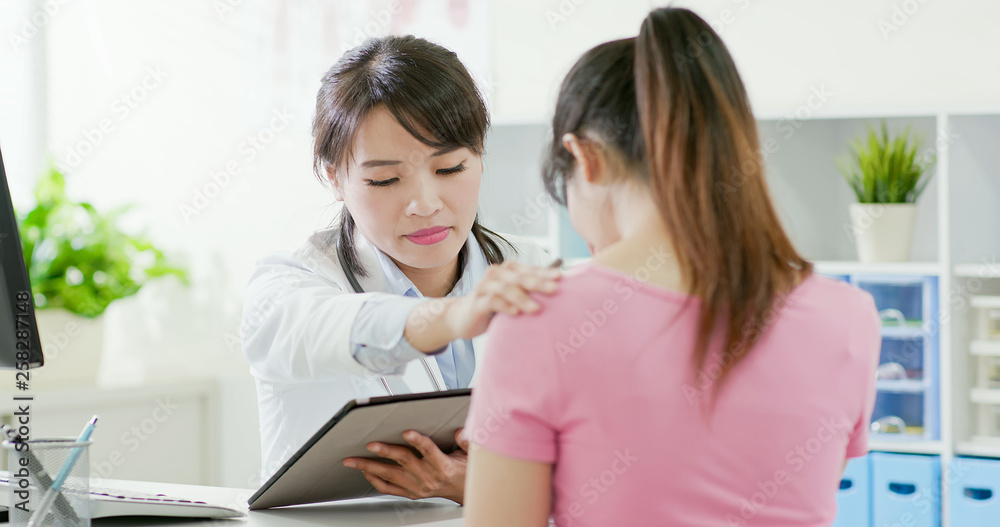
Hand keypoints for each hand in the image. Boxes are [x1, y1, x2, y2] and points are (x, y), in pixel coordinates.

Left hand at [342, 428, 470, 503]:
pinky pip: (388, 488)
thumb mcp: (473, 454)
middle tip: (370, 444)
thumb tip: (461, 430)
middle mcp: (428, 478)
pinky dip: (374, 480)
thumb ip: (468, 441)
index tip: (408, 432)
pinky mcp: (410, 493)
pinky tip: (364, 471)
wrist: (464, 491)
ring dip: (370, 467)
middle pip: (403, 462)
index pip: (429, 451)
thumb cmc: (465, 470)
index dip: (419, 441)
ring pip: (390, 475)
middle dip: (385, 452)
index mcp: (444, 466)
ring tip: (353, 460)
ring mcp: (417, 487)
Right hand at [446, 261, 560, 339]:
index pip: (529, 269)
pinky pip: (491, 302)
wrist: (462, 317)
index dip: (545, 272)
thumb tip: (557, 291)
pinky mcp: (476, 303)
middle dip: (538, 282)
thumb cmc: (493, 306)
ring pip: (506, 288)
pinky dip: (504, 307)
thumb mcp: (513, 297)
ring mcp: (484, 287)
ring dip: (522, 298)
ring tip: (536, 309)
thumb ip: (529, 292)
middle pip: (519, 277)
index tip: (561, 277)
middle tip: (555, 290)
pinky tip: (515, 313)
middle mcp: (496, 275)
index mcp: (507, 271)